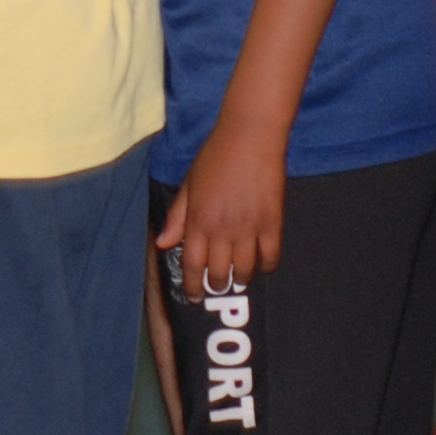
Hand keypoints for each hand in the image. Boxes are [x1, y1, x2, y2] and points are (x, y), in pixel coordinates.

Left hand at [159, 113, 287, 293]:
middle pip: (218, 273)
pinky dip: (266, 266)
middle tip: (217, 286)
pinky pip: (271, 257)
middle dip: (216, 285)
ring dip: (240, 278)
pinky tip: (261, 263)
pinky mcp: (272, 223)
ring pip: (244, 270)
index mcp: (198, 220)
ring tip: (238, 277)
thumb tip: (163, 244)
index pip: (192, 265)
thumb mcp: (189, 184)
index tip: (193, 297)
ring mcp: (249, 228)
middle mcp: (221, 229)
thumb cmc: (215, 156)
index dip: (192, 286)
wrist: (250, 137)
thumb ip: (177, 217)